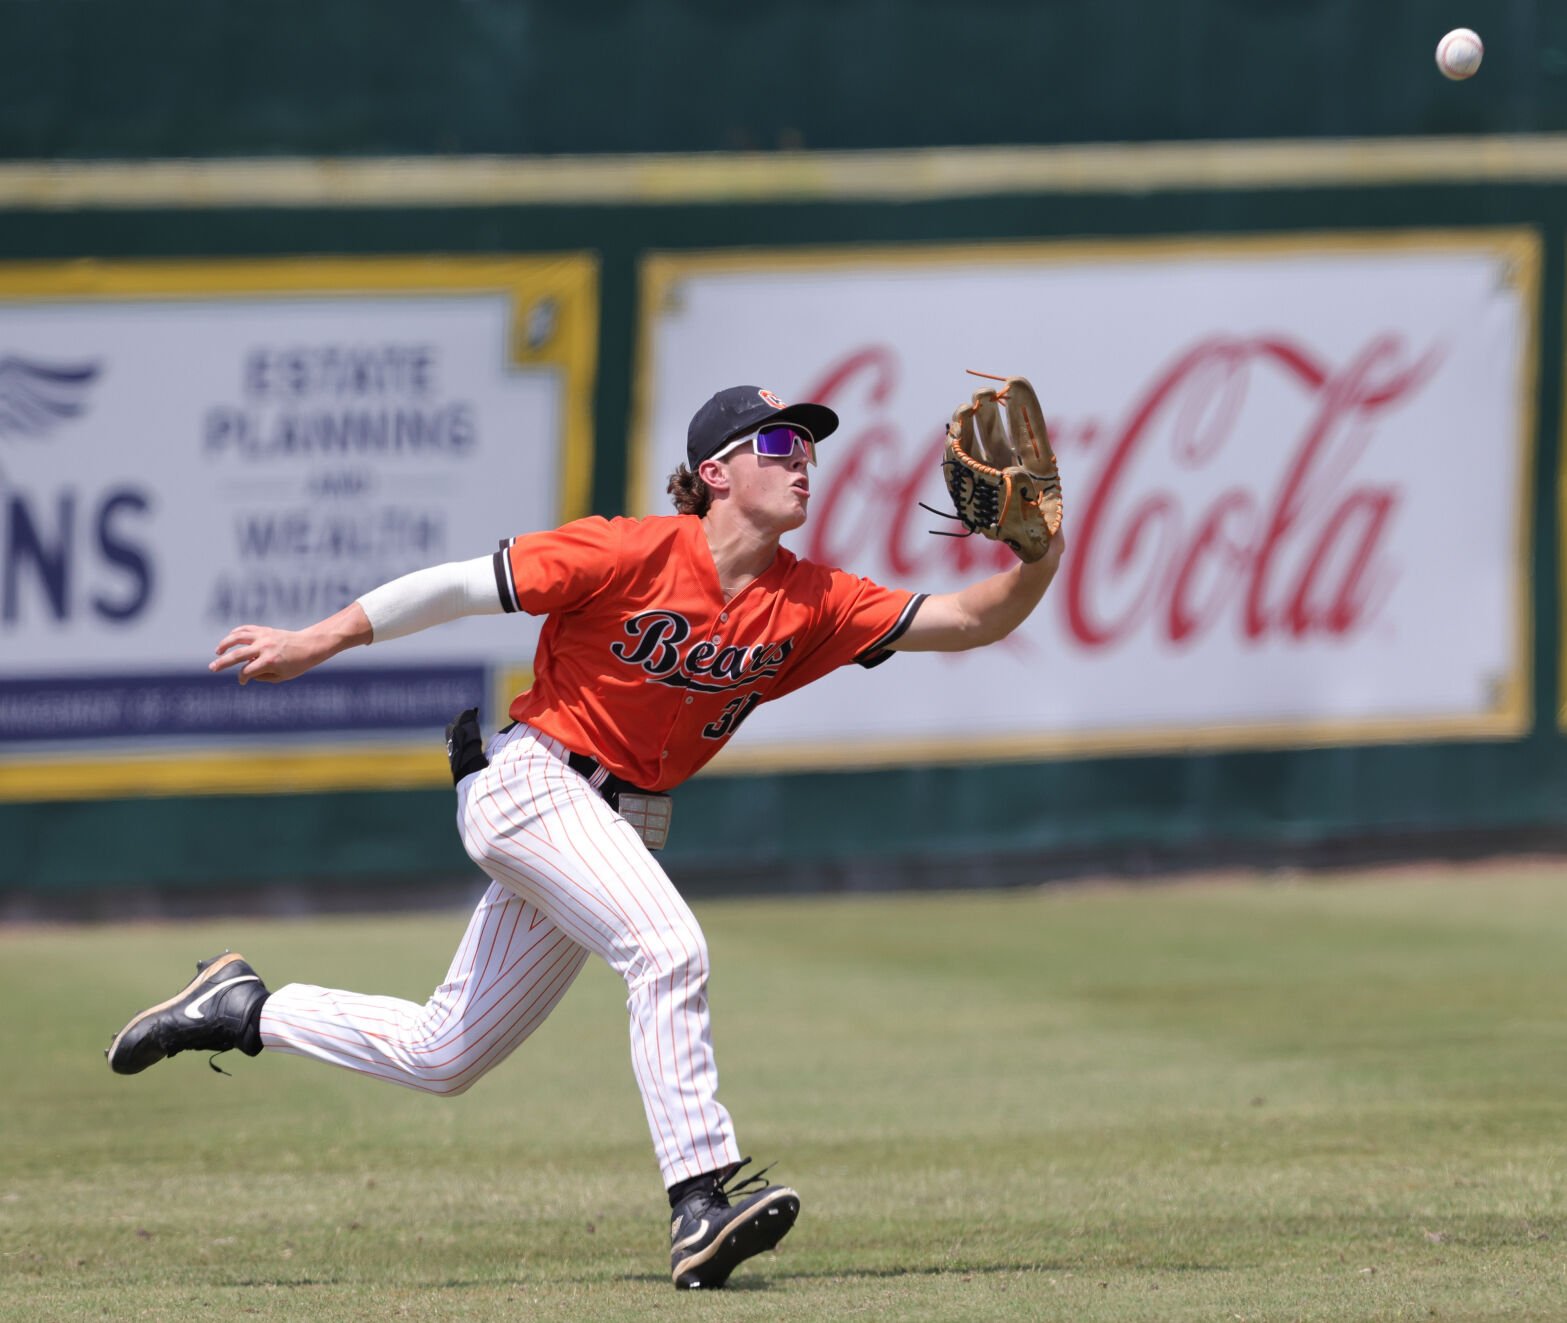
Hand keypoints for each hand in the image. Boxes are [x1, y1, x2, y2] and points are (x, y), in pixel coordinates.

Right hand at [210, 624, 324, 684]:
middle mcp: (264, 647)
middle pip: (237, 655)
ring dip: (224, 644)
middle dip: (222, 663)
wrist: (310, 645)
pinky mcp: (265, 630)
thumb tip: (246, 672)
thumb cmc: (298, 664)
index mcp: (269, 661)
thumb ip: (262, 676)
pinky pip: (246, 629)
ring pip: (237, 637)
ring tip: (217, 652)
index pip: (246, 671)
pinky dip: (236, 633)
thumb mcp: (281, 676)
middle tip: (212, 668)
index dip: (242, 678)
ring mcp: (263, 637)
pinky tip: (230, 639)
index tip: (243, 682)